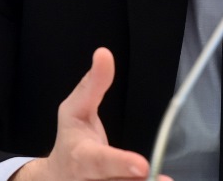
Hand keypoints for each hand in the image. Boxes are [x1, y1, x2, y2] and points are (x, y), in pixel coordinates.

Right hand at [12, 48, 171, 180]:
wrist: (55, 176)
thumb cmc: (70, 137)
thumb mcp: (74, 109)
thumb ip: (92, 85)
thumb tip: (104, 53)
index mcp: (81, 157)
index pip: (99, 160)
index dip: (120, 163)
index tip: (142, 165)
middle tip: (161, 177)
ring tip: (166, 179)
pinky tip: (162, 180)